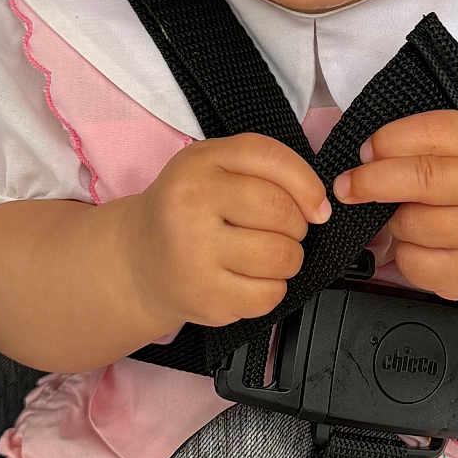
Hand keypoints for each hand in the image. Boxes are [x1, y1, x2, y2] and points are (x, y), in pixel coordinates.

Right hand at [125, 134, 328, 328]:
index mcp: (197, 163)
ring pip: (282, 256)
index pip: (271, 160)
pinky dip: (271, 289)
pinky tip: (247, 279)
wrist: (137, 260)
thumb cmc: (188, 210)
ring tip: (261, 255)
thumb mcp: (214, 168)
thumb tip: (320, 209)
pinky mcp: (205, 296)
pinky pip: (270, 294)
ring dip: (287, 259)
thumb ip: (268, 168)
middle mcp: (190, 204)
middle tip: (276, 232)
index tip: (315, 205)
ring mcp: (194, 253)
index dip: (307, 184)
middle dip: (295, 226)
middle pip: (282, 212)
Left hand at [332, 111, 457, 301]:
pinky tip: (427, 246)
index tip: (366, 151)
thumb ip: (431, 143)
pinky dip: (406, 253)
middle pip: (419, 179)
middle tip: (346, 186)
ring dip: (395, 221)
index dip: (389, 139)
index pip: (434, 132)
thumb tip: (369, 157)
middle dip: (371, 181)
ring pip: (408, 223)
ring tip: (417, 219)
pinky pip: (411, 261)